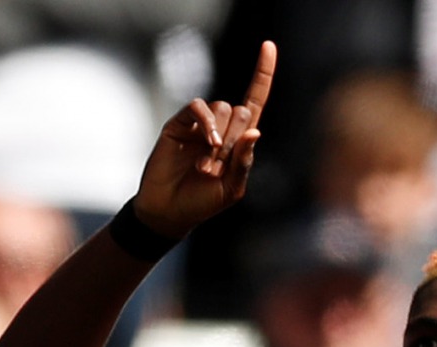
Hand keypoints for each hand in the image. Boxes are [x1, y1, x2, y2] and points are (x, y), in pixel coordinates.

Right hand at [133, 40, 276, 238]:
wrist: (168, 211)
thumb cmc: (202, 203)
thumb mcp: (232, 188)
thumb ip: (244, 162)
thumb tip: (256, 132)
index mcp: (238, 141)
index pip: (254, 101)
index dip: (262, 74)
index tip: (268, 46)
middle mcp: (220, 128)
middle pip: (241, 110)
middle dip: (236, 140)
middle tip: (218, 167)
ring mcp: (199, 125)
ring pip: (222, 108)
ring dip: (220, 140)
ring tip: (206, 166)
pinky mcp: (179, 124)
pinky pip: (198, 108)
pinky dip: (207, 122)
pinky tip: (207, 144)